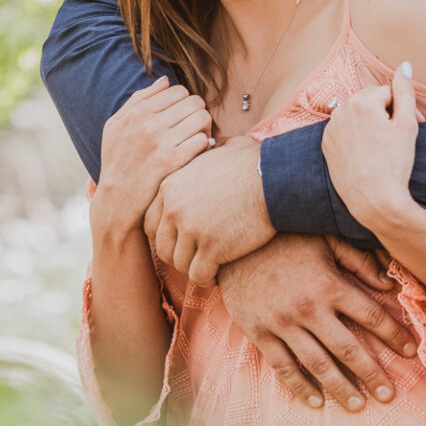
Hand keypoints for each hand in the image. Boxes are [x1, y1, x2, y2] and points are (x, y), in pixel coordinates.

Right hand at [92, 77, 212, 234]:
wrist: (117, 200)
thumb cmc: (116, 161)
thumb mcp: (115, 126)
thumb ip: (139, 99)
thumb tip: (165, 80)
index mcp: (136, 112)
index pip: (178, 91)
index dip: (185, 101)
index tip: (183, 114)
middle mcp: (148, 124)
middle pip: (194, 101)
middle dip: (198, 112)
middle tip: (194, 126)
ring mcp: (161, 142)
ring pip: (202, 118)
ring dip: (205, 127)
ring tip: (198, 137)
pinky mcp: (172, 161)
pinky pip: (202, 140)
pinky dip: (203, 144)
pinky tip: (195, 152)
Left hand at [144, 134, 271, 284]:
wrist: (275, 178)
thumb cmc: (252, 163)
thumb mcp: (216, 153)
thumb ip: (200, 159)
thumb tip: (206, 146)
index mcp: (170, 186)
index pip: (149, 222)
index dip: (163, 236)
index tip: (179, 242)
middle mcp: (174, 208)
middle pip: (162, 246)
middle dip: (176, 256)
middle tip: (194, 259)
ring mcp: (191, 229)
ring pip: (179, 263)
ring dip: (193, 268)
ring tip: (208, 268)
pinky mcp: (211, 248)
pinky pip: (199, 275)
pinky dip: (207, 279)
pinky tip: (217, 276)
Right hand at [217, 234, 417, 410]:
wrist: (231, 241)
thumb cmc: (284, 238)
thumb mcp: (325, 239)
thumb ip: (358, 259)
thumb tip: (388, 283)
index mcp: (329, 284)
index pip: (371, 315)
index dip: (394, 334)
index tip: (410, 350)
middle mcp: (308, 308)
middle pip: (348, 348)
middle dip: (371, 374)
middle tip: (388, 394)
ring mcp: (282, 323)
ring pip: (317, 364)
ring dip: (340, 388)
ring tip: (358, 405)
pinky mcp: (259, 332)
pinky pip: (282, 366)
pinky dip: (299, 386)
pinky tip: (315, 400)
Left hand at [322, 63, 418, 226]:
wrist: (373, 200)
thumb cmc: (394, 163)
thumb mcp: (407, 125)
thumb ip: (405, 91)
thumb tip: (404, 65)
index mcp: (362, 101)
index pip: (388, 93)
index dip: (404, 109)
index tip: (415, 126)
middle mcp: (341, 110)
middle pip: (370, 101)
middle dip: (386, 113)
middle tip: (400, 137)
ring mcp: (331, 128)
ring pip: (356, 115)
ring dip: (370, 123)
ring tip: (383, 146)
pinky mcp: (326, 144)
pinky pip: (343, 130)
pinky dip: (355, 136)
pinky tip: (367, 152)